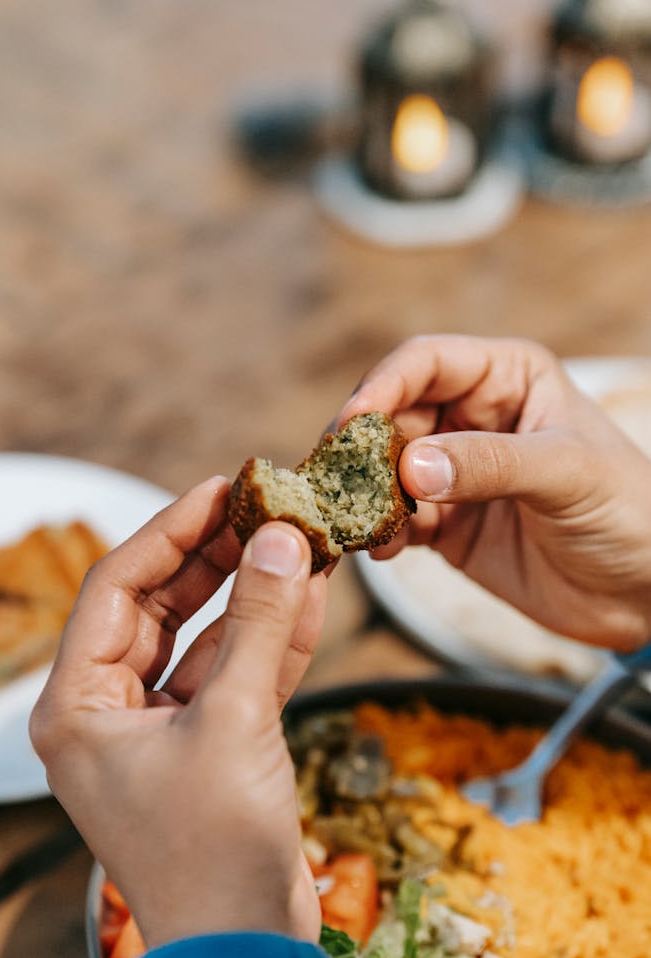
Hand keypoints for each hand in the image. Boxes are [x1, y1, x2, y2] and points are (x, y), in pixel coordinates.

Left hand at [29, 477, 326, 949]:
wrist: (244, 952)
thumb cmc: (214, 848)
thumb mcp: (237, 720)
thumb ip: (261, 624)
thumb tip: (284, 539)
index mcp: (77, 707)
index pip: (116, 589)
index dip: (170, 531)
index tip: (222, 487)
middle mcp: (106, 714)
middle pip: (158, 607)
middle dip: (214, 558)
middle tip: (263, 505)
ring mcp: (158, 732)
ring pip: (204, 639)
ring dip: (251, 594)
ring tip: (298, 539)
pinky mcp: (207, 748)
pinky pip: (235, 676)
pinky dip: (270, 639)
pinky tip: (308, 594)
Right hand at [339, 335, 650, 651]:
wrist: (644, 594)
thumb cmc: (630, 512)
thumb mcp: (566, 474)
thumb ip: (491, 464)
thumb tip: (413, 466)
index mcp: (506, 378)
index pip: (426, 363)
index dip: (382, 385)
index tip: (352, 422)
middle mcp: (472, 418)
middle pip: (391, 416)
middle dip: (362, 447)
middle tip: (337, 480)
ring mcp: (455, 474)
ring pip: (384, 471)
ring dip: (363, 494)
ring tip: (357, 522)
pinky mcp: (445, 525)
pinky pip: (394, 520)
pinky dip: (378, 533)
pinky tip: (380, 550)